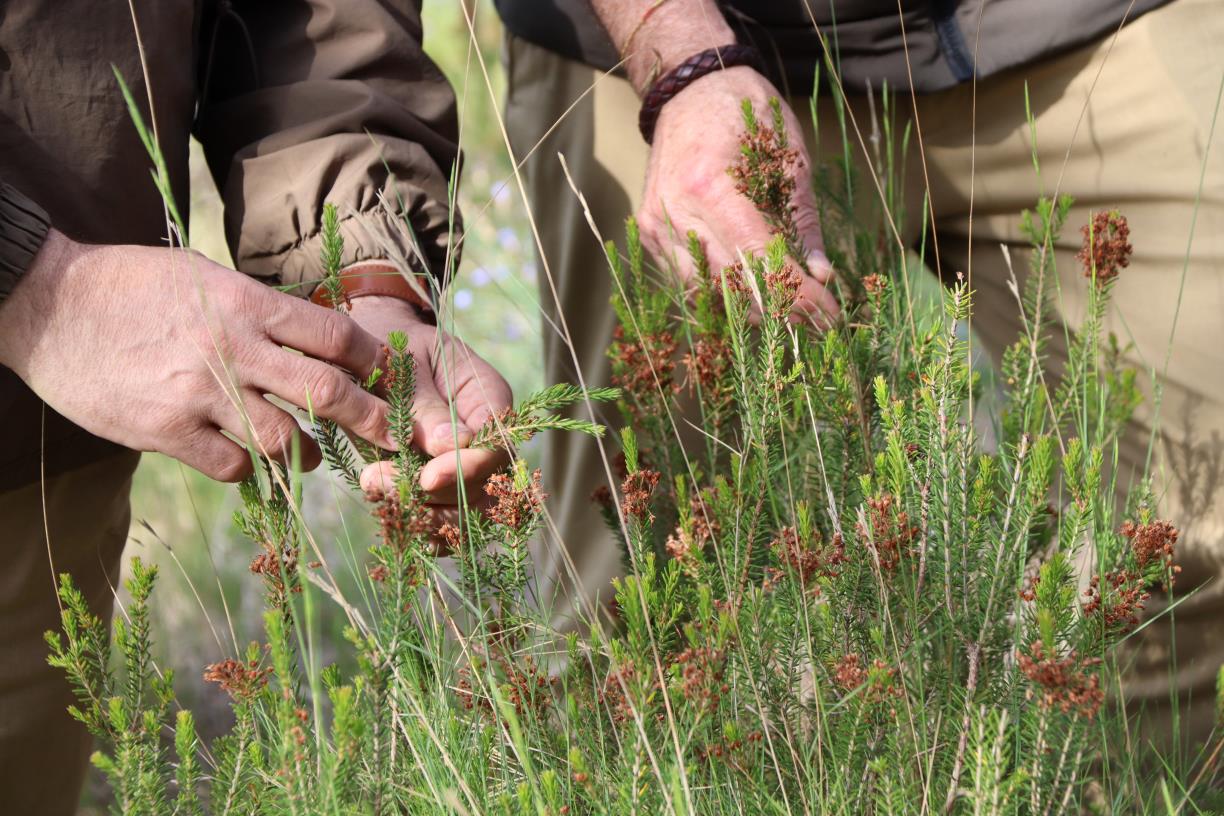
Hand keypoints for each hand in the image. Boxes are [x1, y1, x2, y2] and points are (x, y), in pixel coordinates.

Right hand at [0, 230, 393, 480]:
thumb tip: (316, 337)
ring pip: (284, 441)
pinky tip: (239, 457)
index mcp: (247, 304)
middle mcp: (233, 348)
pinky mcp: (164, 430)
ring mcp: (200, 393)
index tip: (394, 381)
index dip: (374, 363)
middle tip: (393, 438)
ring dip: (305, 454)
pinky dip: (244, 467)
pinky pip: (230, 465)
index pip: (336, 336)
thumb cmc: (133, 285)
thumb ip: (260, 310)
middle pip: (326, 392)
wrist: (47, 302)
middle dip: (371, 420)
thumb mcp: (206, 277)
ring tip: (307, 455)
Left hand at [346, 295, 512, 527]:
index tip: (427, 477)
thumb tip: (454, 445)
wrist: (366, 352)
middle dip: (438, 495)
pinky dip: (416, 526)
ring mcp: (464, 467)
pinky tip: (384, 507)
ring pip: (467, 513)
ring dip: (423, 515)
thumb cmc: (390, 349)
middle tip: (376, 478)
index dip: (470, 466)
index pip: (498, 442)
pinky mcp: (439, 489)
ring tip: (371, 484)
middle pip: (486, 485)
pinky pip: (442, 524)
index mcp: (488, 397)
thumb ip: (425, 404)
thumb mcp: (403, 364)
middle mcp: (484, 438)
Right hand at [639, 66, 839, 325]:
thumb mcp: (788, 154)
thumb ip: (803, 218)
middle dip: (778, 308)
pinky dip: (722, 292)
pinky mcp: (650, 233)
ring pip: (705, 291)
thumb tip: (821, 275)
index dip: (797, 293)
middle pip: (730, 284)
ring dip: (749, 308)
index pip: (759, 258)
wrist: (689, 90)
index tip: (830, 313)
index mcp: (711, 185)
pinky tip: (752, 294)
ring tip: (788, 311)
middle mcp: (676, 212)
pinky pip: (686, 279)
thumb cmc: (744, 112)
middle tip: (815, 320)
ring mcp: (656, 225)